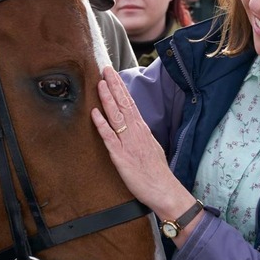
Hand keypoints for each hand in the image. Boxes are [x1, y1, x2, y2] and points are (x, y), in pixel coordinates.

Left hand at [91, 67, 198, 243]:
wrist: (164, 189)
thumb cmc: (157, 172)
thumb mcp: (151, 147)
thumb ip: (141, 135)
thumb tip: (136, 126)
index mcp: (143, 129)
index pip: (131, 103)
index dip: (121, 88)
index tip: (113, 75)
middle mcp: (136, 132)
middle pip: (124, 104)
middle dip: (114, 85)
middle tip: (105, 69)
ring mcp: (128, 142)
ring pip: (116, 116)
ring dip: (108, 99)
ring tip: (100, 84)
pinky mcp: (121, 156)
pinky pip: (109, 137)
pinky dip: (102, 124)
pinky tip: (95, 113)